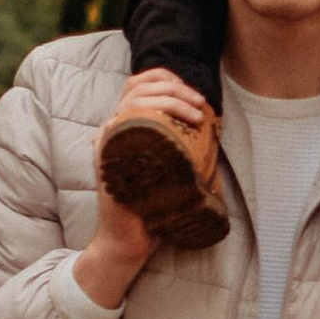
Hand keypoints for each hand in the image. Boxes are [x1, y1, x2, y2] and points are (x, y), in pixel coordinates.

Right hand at [79, 72, 205, 303]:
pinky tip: (174, 126)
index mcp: (127, 125)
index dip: (168, 80)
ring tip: (196, 116)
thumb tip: (213, 124)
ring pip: (133, 100)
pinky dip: (151, 118)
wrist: (130, 238)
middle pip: (137, 86)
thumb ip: (182, 143)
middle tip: (200, 105)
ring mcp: (107, 141)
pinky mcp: (106, 155)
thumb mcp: (172, 165)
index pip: (140, 83)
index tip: (195, 96)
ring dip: (170, 100)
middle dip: (175, 88)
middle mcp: (113, 128)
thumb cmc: (155, 204)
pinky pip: (122, 124)